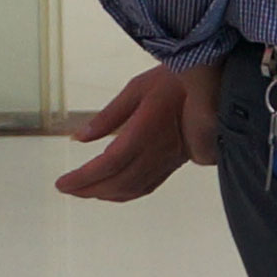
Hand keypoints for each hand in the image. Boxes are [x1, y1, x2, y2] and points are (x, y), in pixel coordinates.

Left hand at [57, 58, 219, 200]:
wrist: (213, 89)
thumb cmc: (173, 82)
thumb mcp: (136, 89)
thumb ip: (108, 116)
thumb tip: (79, 138)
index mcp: (144, 131)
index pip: (109, 163)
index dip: (84, 178)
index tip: (62, 183)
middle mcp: (155, 152)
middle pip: (117, 182)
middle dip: (88, 189)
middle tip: (66, 188)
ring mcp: (166, 161)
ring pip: (132, 189)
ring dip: (104, 194)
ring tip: (83, 192)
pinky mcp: (173, 164)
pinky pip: (146, 187)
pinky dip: (124, 194)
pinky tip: (112, 192)